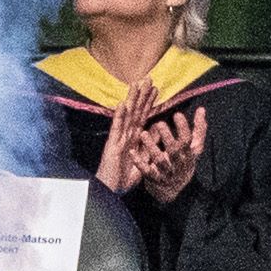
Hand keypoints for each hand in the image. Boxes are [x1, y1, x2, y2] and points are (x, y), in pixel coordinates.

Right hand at [94, 77, 166, 193]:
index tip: (156, 89)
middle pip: (135, 112)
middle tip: (148, 78)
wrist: (111, 192)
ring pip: (126, 116)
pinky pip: (116, 129)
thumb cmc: (125, 178)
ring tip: (136, 84)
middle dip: (141, 95)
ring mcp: (118, 139)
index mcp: (134, 139)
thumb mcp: (144, 160)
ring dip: (131, 100)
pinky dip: (119, 116)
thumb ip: (151, 145)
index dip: (149, 103)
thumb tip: (158, 130)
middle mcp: (126, 135)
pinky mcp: (112, 145)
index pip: (143, 117)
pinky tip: (122, 104)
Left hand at [133, 105, 204, 201]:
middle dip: (168, 137)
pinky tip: (132, 152)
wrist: (175, 189)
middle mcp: (179, 164)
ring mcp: (166, 172)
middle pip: (174, 151)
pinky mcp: (154, 179)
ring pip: (159, 160)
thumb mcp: (194, 148)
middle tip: (160, 123)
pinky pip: (146, 171)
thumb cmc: (184, 162)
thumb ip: (198, 129)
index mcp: (189, 154)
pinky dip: (139, 162)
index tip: (176, 114)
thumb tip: (202, 109)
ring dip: (151, 147)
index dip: (183, 128)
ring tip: (143, 133)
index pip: (188, 141)